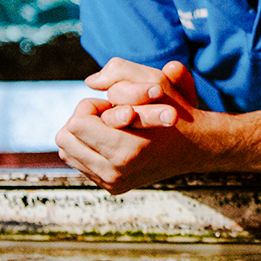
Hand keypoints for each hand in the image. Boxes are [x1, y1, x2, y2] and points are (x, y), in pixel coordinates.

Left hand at [55, 59, 211, 193]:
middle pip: (65, 138)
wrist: (195, 147)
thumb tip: (90, 81)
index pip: (76, 123)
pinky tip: (110, 141)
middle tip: (108, 116)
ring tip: (109, 128)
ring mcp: (113, 183)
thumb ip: (120, 71)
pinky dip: (88, 149)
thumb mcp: (155, 82)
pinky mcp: (112, 188)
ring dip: (83, 135)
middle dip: (83, 120)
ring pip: (68, 152)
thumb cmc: (176, 110)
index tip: (113, 106)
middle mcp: (116, 172)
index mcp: (126, 149)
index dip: (92, 106)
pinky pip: (79, 164)